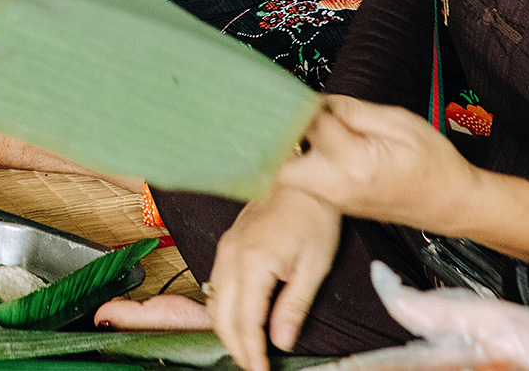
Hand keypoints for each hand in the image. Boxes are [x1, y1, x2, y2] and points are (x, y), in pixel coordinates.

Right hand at [207, 184, 342, 370]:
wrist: (302, 177)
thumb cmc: (314, 216)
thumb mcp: (314, 266)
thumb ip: (294, 306)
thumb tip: (281, 340)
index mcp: (253, 262)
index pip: (246, 321)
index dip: (252, 352)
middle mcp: (231, 255)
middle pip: (222, 316)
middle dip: (236, 346)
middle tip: (254, 366)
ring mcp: (225, 247)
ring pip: (213, 301)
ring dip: (227, 329)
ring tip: (247, 349)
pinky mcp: (227, 243)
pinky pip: (215, 283)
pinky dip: (223, 308)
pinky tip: (239, 318)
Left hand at [276, 96, 484, 233]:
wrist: (453, 205)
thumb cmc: (434, 162)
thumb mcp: (401, 122)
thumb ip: (355, 110)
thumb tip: (320, 101)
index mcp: (354, 162)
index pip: (308, 125)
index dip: (300, 103)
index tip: (293, 89)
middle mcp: (337, 186)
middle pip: (279, 162)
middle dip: (274, 135)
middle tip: (281, 110)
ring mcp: (335, 200)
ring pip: (287, 174)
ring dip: (286, 147)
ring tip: (296, 122)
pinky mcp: (337, 204)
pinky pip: (303, 181)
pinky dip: (299, 160)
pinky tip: (311, 140)